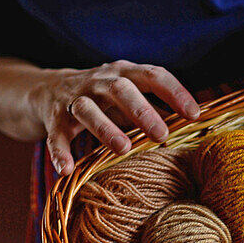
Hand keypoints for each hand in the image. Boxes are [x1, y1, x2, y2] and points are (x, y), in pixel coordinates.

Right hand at [30, 61, 200, 175]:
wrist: (48, 90)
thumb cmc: (104, 98)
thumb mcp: (131, 97)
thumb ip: (157, 110)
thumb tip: (192, 130)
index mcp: (125, 73)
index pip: (153, 75)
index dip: (175, 93)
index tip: (195, 114)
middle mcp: (100, 81)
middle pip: (121, 90)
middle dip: (142, 111)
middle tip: (162, 135)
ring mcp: (75, 98)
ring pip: (88, 109)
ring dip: (105, 128)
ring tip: (122, 148)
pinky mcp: (54, 118)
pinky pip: (56, 134)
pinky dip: (60, 151)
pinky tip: (67, 169)